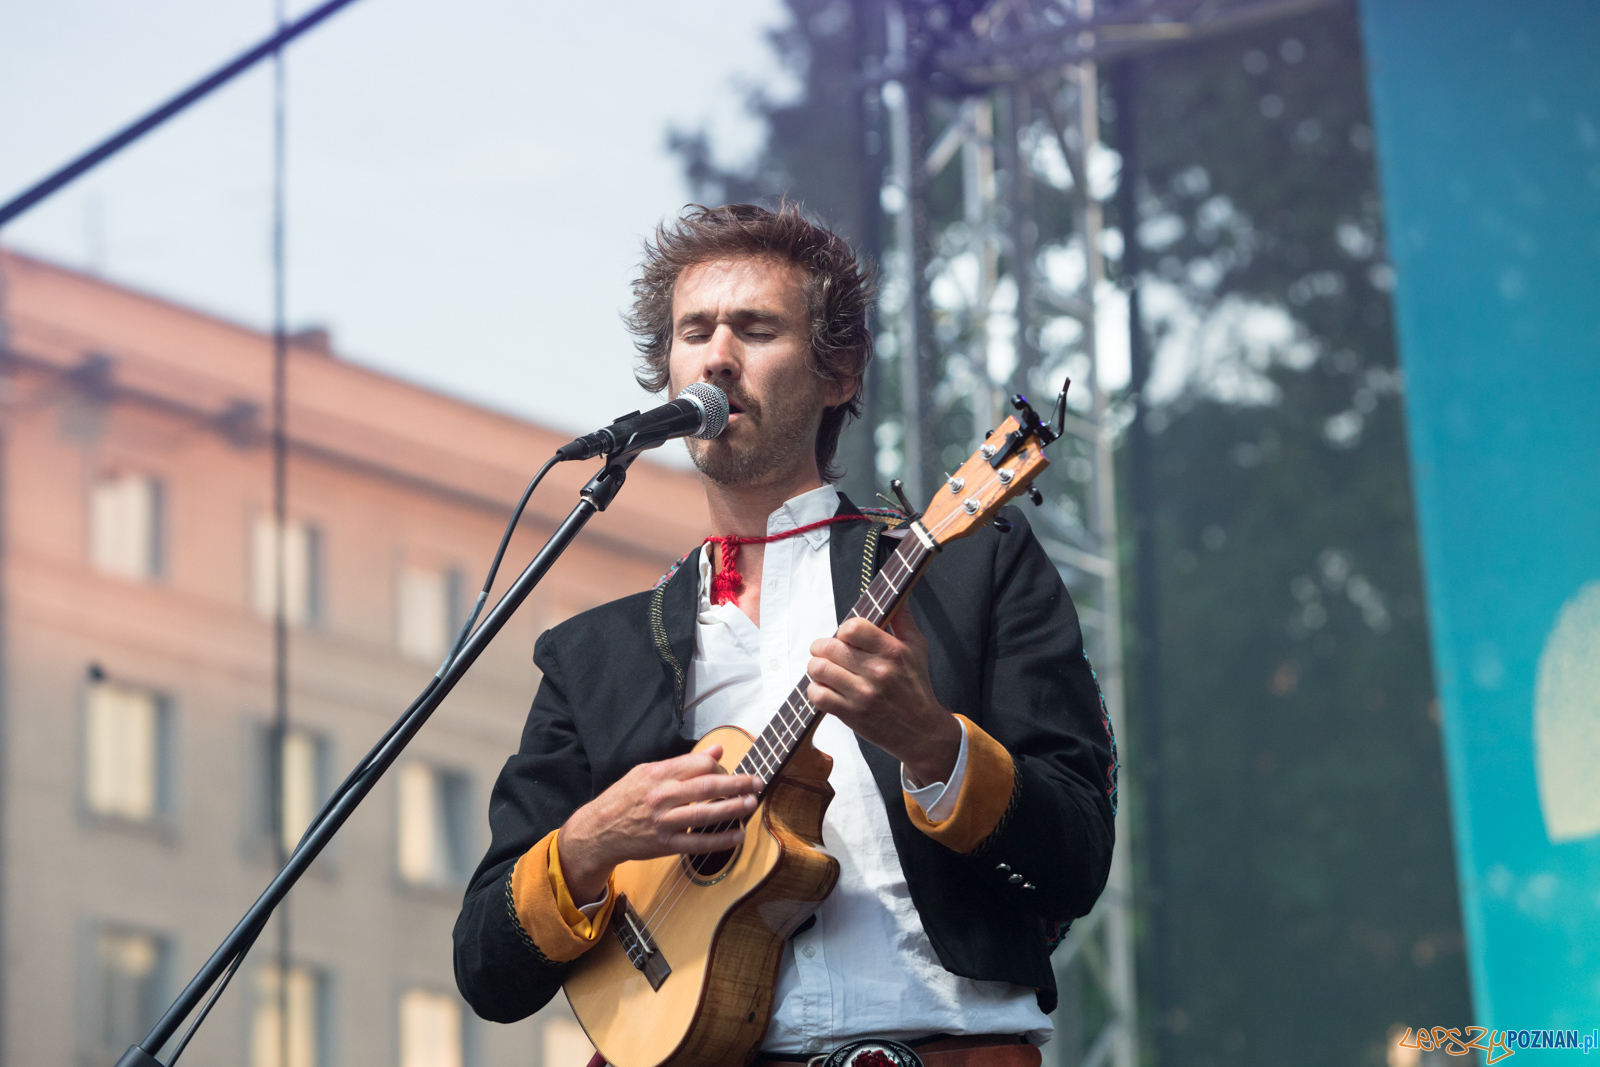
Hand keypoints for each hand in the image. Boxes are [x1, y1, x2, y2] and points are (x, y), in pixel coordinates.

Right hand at [558, 746, 760, 905]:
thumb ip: (683, 762)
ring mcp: (664, 822)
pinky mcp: (666, 845)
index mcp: (658, 775)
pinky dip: (721, 840)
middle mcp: (662, 797)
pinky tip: (738, 835)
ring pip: (705, 815)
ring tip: (752, 803)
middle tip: (757, 782)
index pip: (698, 765)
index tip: (731, 772)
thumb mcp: (647, 771)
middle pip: (707, 788)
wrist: (599, 831)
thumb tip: (717, 751)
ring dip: (733, 809)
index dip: (720, 767)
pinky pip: (698, 843)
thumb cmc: (624, 798)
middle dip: (737, 784)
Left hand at [806, 605, 961, 787]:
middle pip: (829, 647)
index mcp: (893, 651)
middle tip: (827, 653)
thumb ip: (903, 619)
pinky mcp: (851, 715)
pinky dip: (815, 690)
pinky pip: (818, 695)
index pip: (852, 627)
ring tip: (824, 670)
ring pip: (819, 669)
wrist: (921, 731)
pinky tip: (826, 689)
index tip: (846, 638)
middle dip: (822, 648)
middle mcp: (878, 671)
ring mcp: (863, 694)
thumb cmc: (916, 686)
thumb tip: (899, 594)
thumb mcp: (917, 648)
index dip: (843, 630)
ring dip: (816, 668)